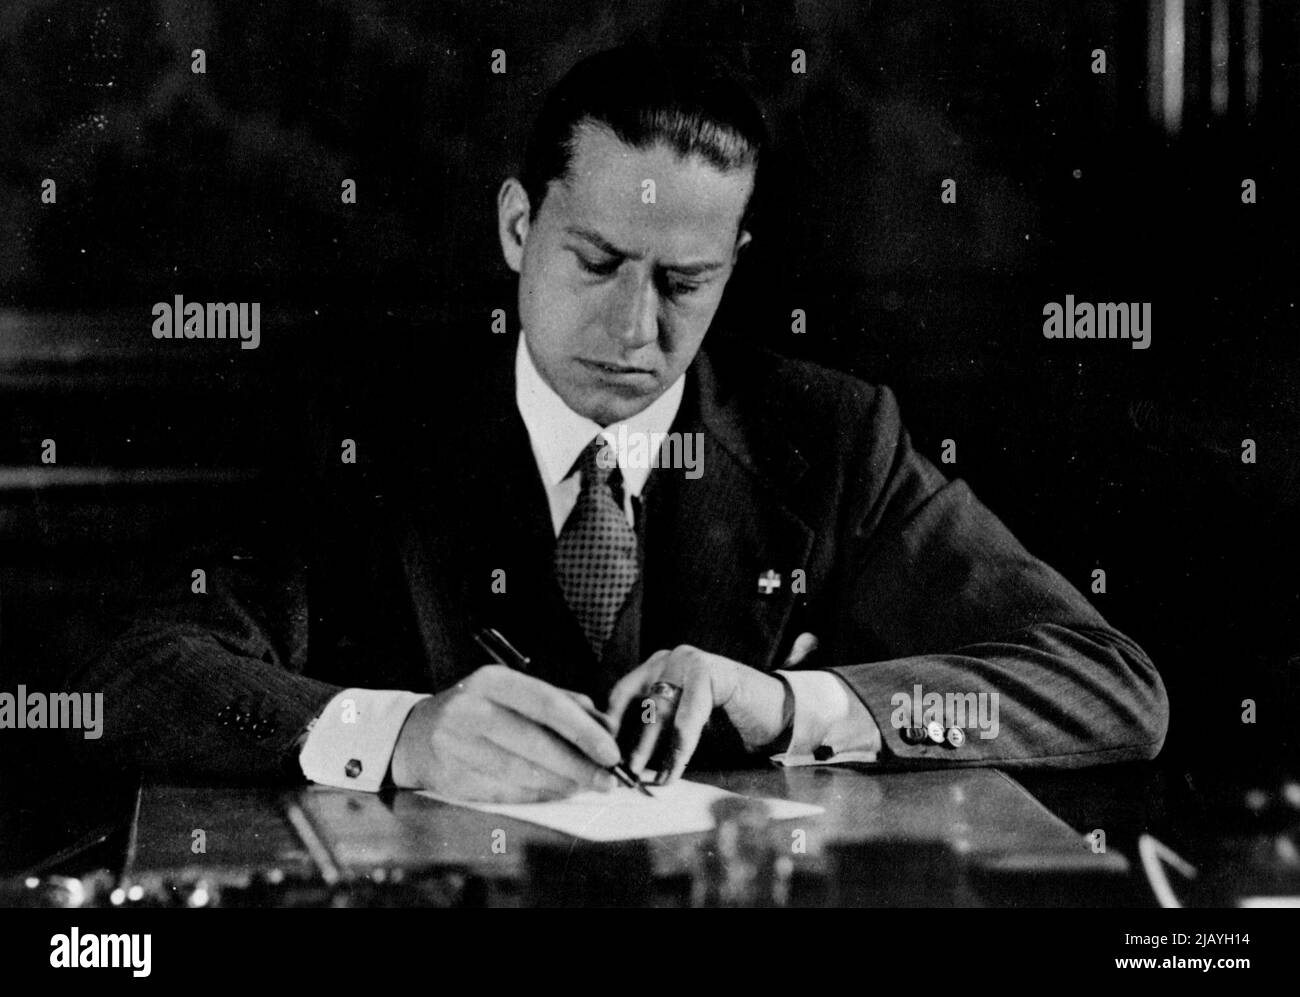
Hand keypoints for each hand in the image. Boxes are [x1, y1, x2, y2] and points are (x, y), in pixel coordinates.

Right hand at [389, 665, 622, 801]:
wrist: (417, 734)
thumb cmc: (481, 711)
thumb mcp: (516, 694)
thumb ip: (563, 705)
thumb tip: (606, 727)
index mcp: (493, 681)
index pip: (546, 704)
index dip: (583, 731)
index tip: (610, 751)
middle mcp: (471, 709)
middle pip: (534, 742)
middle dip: (577, 765)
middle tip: (606, 780)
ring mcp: (456, 745)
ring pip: (520, 772)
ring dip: (560, 784)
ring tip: (583, 787)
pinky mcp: (450, 778)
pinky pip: (503, 793)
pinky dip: (535, 796)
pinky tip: (554, 794)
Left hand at [606, 645, 792, 784]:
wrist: (778, 714)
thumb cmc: (729, 725)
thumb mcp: (681, 727)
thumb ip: (656, 735)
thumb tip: (620, 763)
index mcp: (656, 668)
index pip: (621, 696)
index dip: (611, 726)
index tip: (603, 757)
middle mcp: (668, 659)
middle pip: (638, 705)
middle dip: (630, 744)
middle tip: (621, 776)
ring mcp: (687, 661)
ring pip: (660, 710)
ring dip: (651, 750)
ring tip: (647, 779)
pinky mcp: (708, 670)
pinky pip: (688, 715)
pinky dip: (680, 746)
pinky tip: (674, 769)